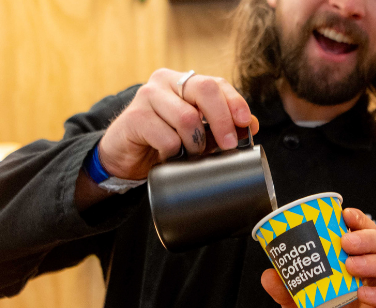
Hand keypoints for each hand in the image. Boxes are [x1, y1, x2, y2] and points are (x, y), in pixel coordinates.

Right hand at [98, 69, 259, 179]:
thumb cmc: (162, 142)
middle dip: (222, 120)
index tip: (246, 123)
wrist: (124, 158)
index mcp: (183, 81)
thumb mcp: (197, 134)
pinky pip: (167, 138)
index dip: (235, 102)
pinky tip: (168, 156)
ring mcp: (147, 96)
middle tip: (228, 145)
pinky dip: (173, 153)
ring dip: (195, 144)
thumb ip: (221, 126)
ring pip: (187, 118)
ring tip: (189, 154)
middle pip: (205, 90)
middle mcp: (165, 81)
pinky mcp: (134, 117)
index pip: (216, 83)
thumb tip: (251, 125)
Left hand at [260, 208, 375, 307]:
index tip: (345, 214)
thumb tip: (269, 274)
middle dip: (369, 237)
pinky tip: (364, 294)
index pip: (366, 233)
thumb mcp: (298, 305)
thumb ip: (285, 290)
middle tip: (346, 242)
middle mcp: (372, 276)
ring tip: (352, 265)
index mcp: (355, 264)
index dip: (360, 220)